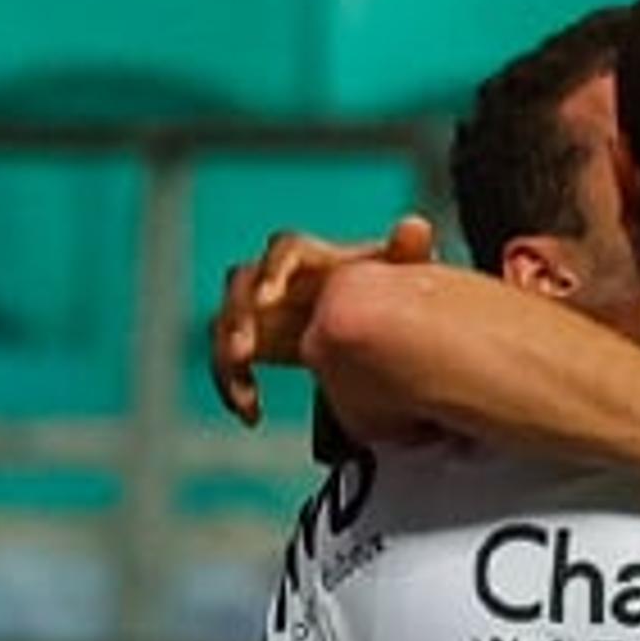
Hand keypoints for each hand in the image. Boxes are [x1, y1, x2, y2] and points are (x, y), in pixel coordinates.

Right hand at [208, 214, 436, 426]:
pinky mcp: (254, 344)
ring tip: (246, 396)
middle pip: (242, 289)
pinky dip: (234, 388)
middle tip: (243, 354)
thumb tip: (414, 228)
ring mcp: (261, 313)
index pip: (283, 250)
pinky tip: (250, 412)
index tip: (268, 301)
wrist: (376, 326)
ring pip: (225, 326)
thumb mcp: (401, 274)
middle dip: (237, 321)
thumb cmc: (385, 292)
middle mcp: (278, 280)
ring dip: (227, 362)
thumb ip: (406, 254)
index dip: (272, 273)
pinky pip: (228, 362)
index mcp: (312, 258)